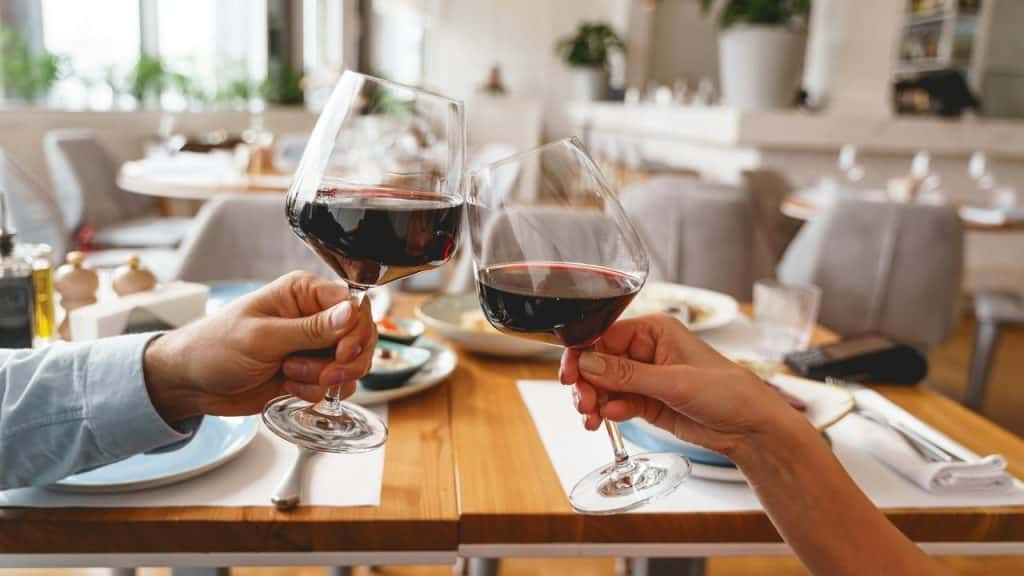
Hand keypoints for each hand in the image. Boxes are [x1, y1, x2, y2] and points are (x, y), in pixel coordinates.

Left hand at [144, 271, 376, 421]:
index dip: (356, 332)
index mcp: (303, 293)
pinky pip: (336, 385)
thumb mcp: (262, 337)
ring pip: (351, 365)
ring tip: (291, 375)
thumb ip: (310, 328)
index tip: (343, 354)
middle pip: (361, 336)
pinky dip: (317, 393)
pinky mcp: (310, 372)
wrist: (191, 383)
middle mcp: (314, 316)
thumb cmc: (214, 347)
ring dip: (326, 379)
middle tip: (321, 374)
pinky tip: (290, 387)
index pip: (354, 305)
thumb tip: (350, 313)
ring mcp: (313, 346)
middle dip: (345, 362)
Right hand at [560, 314, 808, 462]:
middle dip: (585, 382)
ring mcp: (644, 377)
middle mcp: (645, 350)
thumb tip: (588, 362)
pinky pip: (614, 403)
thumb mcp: (675, 381)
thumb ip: (628, 374)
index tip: (570, 375)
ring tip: (592, 418)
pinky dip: (605, 412)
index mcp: (654, 330)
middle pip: (597, 361)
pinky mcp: (645, 401)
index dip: (582, 354)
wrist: (751, 429)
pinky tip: (606, 420)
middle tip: (583, 404)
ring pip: (602, 385)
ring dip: (592, 401)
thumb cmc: (728, 392)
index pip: (603, 336)